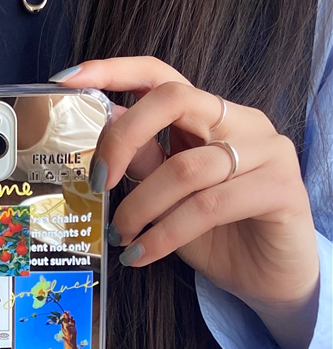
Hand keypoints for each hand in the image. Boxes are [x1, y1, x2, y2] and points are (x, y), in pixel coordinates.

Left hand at [54, 57, 319, 348]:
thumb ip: (144, 160)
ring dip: (139, 207)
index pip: (161, 76)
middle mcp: (241, 122)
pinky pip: (208, 207)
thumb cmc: (214, 233)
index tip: (67, 81)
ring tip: (120, 235)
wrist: (266, 277)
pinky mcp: (281, 190)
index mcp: (209, 116)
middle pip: (174, 100)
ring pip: (185, 167)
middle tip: (98, 182)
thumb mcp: (166, 194)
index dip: (114, 71)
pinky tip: (140, 254)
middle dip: (122, 139)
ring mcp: (267, 151)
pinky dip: (163, 235)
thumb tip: (105, 127)